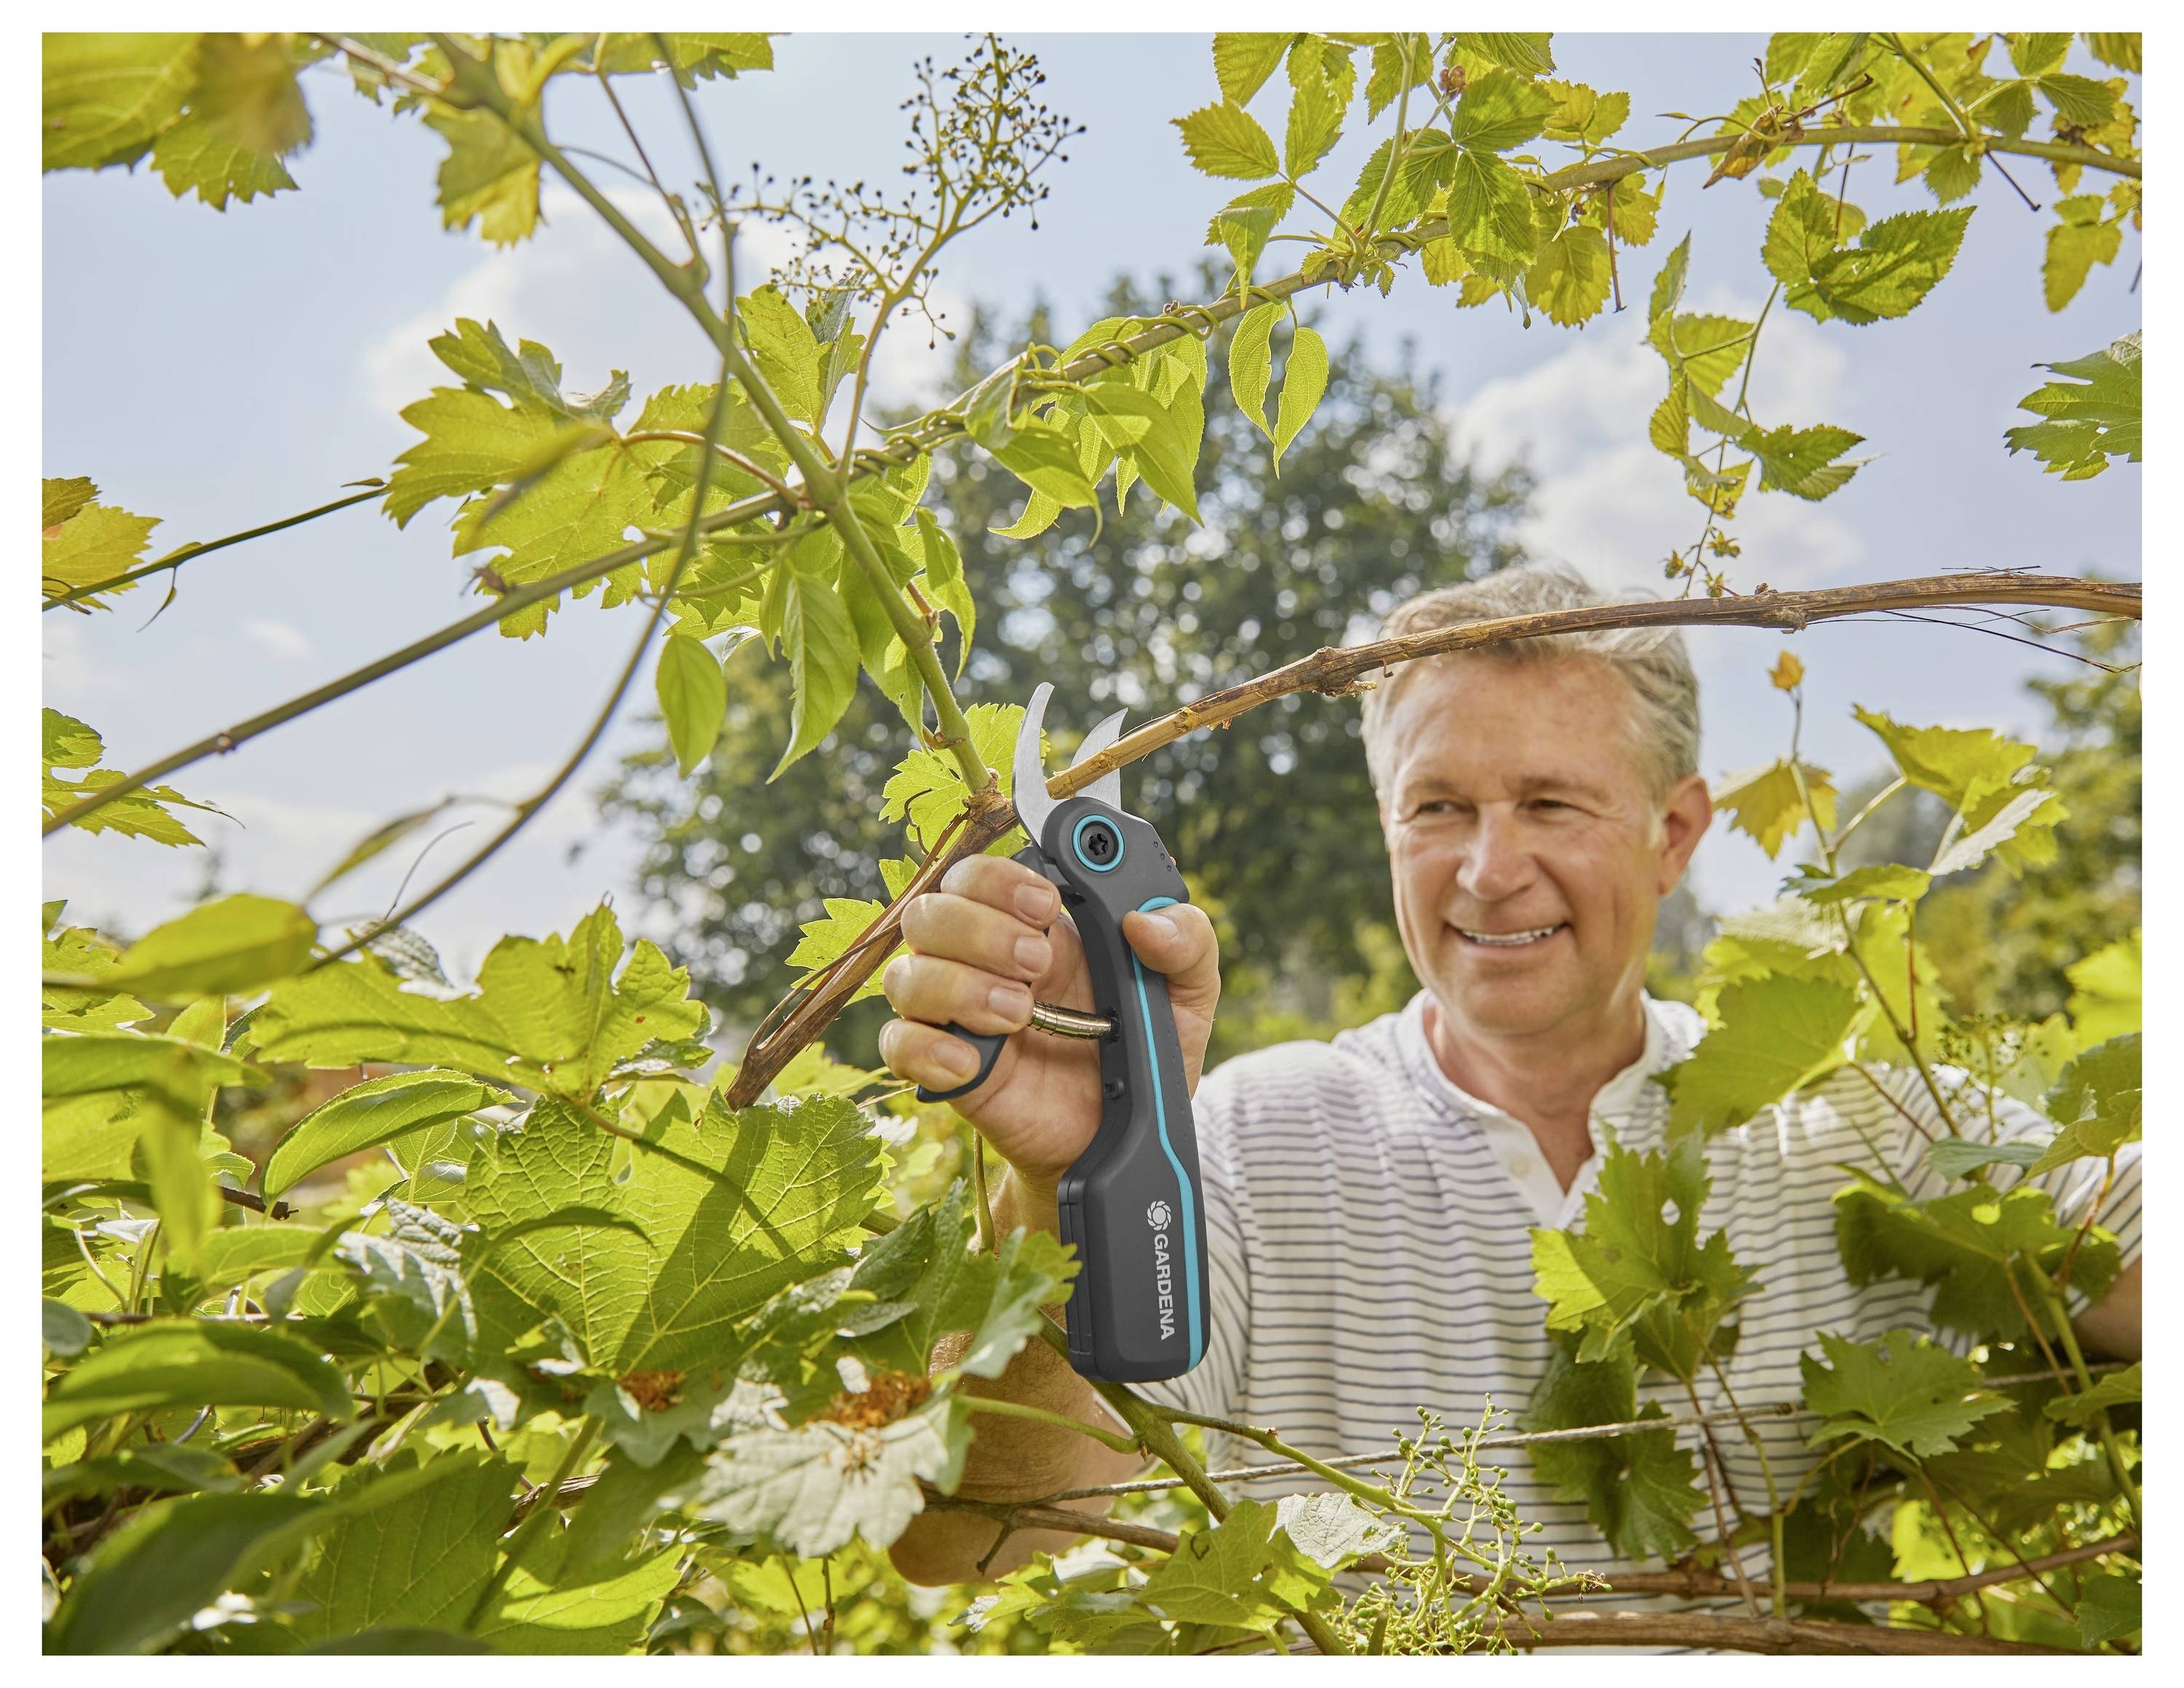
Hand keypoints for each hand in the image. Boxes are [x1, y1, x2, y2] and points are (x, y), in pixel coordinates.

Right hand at [878, 853, 1220, 1193]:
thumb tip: (1145, 922)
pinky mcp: (948, 1068)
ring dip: (957, 985)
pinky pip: (897, 1044)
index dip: (1000, 878)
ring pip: (907, 973)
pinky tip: (971, 1063)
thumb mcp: (1187, 994)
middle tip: (1038, 965)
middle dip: (980, 929)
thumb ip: (1188, 941)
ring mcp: (961, 1014)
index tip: (1046, 905)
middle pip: (931, 911)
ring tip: (1019, 1014)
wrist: (1128, 1136)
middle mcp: (985, 961)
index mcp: (1037, 928)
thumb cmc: (1146, 1052)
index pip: (982, 873)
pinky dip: (926, 1048)